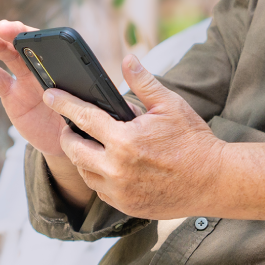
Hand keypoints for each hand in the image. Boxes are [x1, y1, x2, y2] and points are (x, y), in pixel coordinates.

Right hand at [0, 20, 68, 156]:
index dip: (37, 36)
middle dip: (15, 33)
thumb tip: (80, 91)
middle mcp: (42, 67)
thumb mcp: (86, 106)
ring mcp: (24, 80)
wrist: (64, 140)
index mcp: (62, 64)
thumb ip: (80, 97)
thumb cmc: (79, 117)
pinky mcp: (11, 95)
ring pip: (9, 57)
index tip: (27, 32)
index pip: (49, 44)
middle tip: (3, 27)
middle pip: (26, 45)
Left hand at [43, 54, 225, 218]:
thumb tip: (128, 58)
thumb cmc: (193, 141)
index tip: (50, 95)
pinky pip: (99, 190)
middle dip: (68, 134)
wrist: (214, 181)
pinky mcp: (125, 205)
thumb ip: (144, 83)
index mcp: (125, 140)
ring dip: (82, 156)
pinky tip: (107, 165)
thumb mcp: (170, 105)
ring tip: (90, 143)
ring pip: (84, 171)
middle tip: (70, 125)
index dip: (64, 103)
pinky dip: (98, 175)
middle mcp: (116, 168)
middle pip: (74, 149)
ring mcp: (119, 191)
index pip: (83, 117)